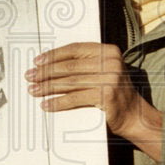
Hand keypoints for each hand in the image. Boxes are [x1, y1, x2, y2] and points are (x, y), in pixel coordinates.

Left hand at [25, 42, 162, 159]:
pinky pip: (75, 98)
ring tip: (34, 90)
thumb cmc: (114, 93)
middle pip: (70, 66)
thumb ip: (84, 64)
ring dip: (48, 87)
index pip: (75, 50)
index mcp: (109, 51)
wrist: (134, 115)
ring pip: (70, 82)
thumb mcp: (103, 71)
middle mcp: (111, 62)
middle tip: (30, 77)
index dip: (54, 55)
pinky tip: (46, 105)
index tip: (37, 61)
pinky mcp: (106, 96)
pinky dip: (58, 102)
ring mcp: (110, 79)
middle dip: (46, 72)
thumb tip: (48, 65)